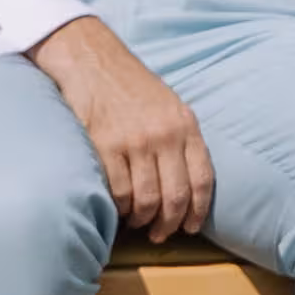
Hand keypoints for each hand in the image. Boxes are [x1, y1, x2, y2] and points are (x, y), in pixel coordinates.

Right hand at [30, 14, 210, 238]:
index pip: (202, 179)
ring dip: (142, 219)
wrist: (92, 60)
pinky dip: (119, 208)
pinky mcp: (105, 145)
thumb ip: (182, 138)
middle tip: (160, 234)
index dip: (197, 210)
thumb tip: (186, 183)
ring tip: (137, 222)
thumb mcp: (170, 104)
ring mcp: (134, 141)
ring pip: (147, 199)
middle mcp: (164, 135)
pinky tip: (118, 209)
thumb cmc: (131, 84)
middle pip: (175, 196)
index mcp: (185, 124)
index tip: (189, 226)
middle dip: (169, 224)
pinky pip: (119, 191)